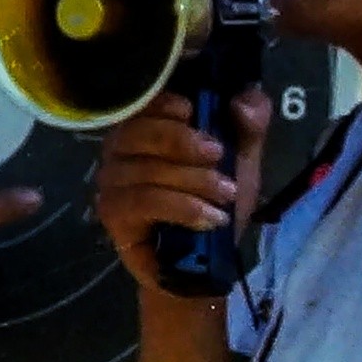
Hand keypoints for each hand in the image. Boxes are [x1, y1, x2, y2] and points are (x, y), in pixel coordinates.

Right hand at [94, 87, 269, 295]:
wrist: (204, 262)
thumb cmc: (216, 203)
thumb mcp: (242, 161)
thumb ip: (249, 126)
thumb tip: (242, 100)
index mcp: (149, 126)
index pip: (142, 102)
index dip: (164, 102)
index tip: (193, 111)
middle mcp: (120, 148)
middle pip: (139, 132)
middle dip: (183, 142)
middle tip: (219, 157)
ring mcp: (112, 181)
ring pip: (147, 169)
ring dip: (193, 181)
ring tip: (226, 196)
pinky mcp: (113, 212)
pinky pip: (144, 201)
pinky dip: (182, 207)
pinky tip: (209, 219)